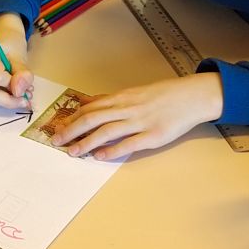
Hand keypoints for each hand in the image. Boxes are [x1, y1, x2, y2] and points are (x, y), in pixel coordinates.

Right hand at [0, 13, 33, 109]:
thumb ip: (22, 73)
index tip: (27, 86)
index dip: (13, 85)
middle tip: (26, 100)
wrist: (1, 39)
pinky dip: (0, 99)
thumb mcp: (20, 56)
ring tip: (21, 96)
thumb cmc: (10, 45)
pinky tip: (11, 93)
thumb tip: (19, 91)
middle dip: (9, 100)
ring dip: (5, 101)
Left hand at [52, 73, 221, 159]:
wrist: (192, 96)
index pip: (90, 108)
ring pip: (107, 131)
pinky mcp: (153, 135)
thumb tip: (89, 103)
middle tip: (56, 142)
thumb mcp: (135, 92)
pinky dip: (112, 150)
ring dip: (87, 142)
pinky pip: (129, 143)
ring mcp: (140, 122)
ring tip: (73, 152)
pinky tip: (99, 156)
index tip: (57, 128)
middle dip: (72, 130)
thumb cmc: (164, 95)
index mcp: (122, 97)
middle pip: (93, 119)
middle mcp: (127, 108)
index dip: (72, 118)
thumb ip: (112, 100)